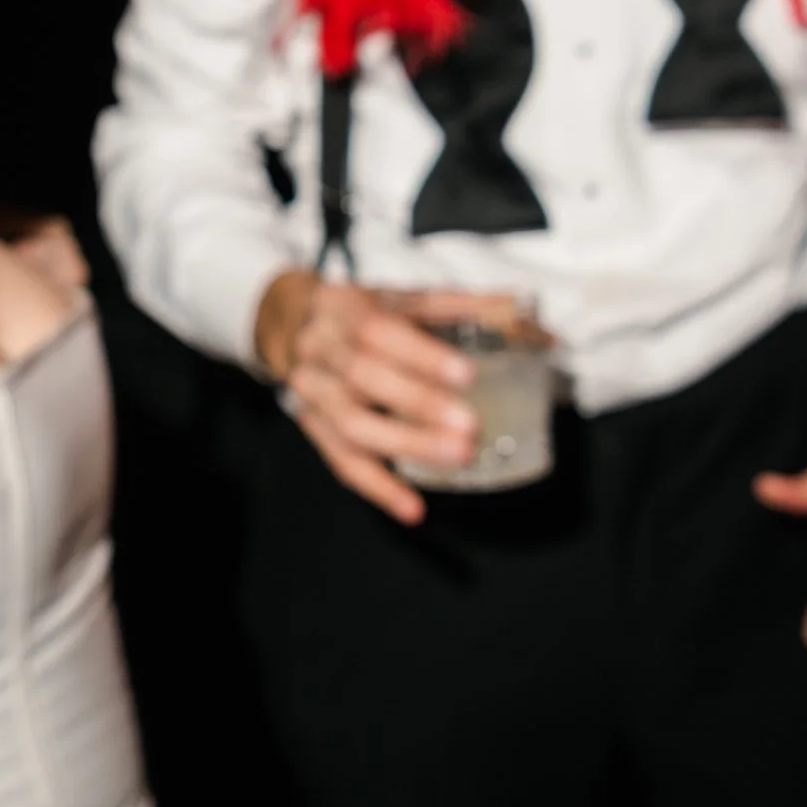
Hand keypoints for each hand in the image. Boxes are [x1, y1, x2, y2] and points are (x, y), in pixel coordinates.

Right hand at [256, 268, 536, 525]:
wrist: (288, 324)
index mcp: (343, 308)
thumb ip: (455, 304)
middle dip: (418, 404)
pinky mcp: (313, 429)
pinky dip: (378, 489)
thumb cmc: (356, 313)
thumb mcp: (398, 297)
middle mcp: (320, 351)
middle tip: (469, 426)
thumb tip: (518, 307)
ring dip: (405, 445)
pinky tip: (412, 508)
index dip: (420, 355)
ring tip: (456, 457)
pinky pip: (341, 463)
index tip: (466, 374)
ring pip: (352, 425)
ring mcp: (312, 394)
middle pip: (363, 378)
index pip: (377, 330)